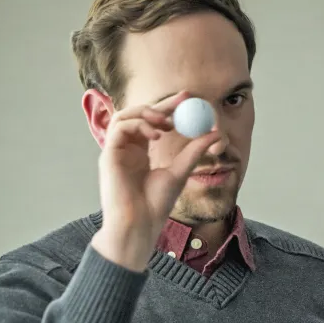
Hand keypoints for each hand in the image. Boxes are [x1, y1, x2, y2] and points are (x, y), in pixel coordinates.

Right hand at [92, 91, 222, 270]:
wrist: (140, 224)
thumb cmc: (155, 205)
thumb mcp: (180, 172)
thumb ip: (194, 152)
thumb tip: (215, 133)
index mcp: (141, 152)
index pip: (153, 122)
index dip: (169, 108)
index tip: (188, 98)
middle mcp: (127, 148)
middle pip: (138, 115)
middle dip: (160, 104)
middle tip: (182, 99)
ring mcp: (116, 151)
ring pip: (124, 116)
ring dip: (146, 113)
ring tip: (167, 123)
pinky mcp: (108, 154)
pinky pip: (119, 127)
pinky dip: (138, 125)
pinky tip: (155, 135)